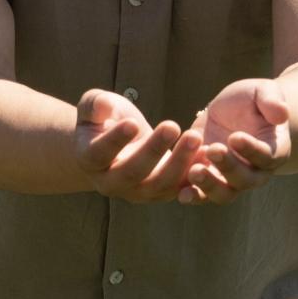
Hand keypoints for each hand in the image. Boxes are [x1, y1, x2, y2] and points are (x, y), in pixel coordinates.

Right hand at [71, 89, 202, 201]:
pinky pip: (179, 188)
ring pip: (159, 185)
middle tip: (172, 125)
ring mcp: (136, 192)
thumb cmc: (102, 119)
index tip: (133, 123)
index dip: (115, 140)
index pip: (100, 153)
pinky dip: (194, 172)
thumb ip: (95, 105)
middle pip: (132, 172)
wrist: (112, 145)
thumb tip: (104, 105)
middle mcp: (111, 182)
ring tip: (195, 136)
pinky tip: (207, 151)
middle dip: (153, 150)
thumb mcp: (94, 106)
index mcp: (89, 159)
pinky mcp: (160, 193)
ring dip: (179, 163)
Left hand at [179, 78, 291, 205]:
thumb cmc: (252, 101)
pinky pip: (203, 195)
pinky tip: (181, 192)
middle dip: (229, 167)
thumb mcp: (262, 91)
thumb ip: (271, 100)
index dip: (251, 149)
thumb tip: (282, 114)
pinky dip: (194, 195)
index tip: (235, 137)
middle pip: (245, 179)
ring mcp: (233, 181)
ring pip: (225, 193)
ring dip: (210, 186)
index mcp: (275, 150)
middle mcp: (257, 172)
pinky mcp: (211, 181)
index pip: (266, 155)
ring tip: (195, 172)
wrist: (232, 112)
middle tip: (213, 149)